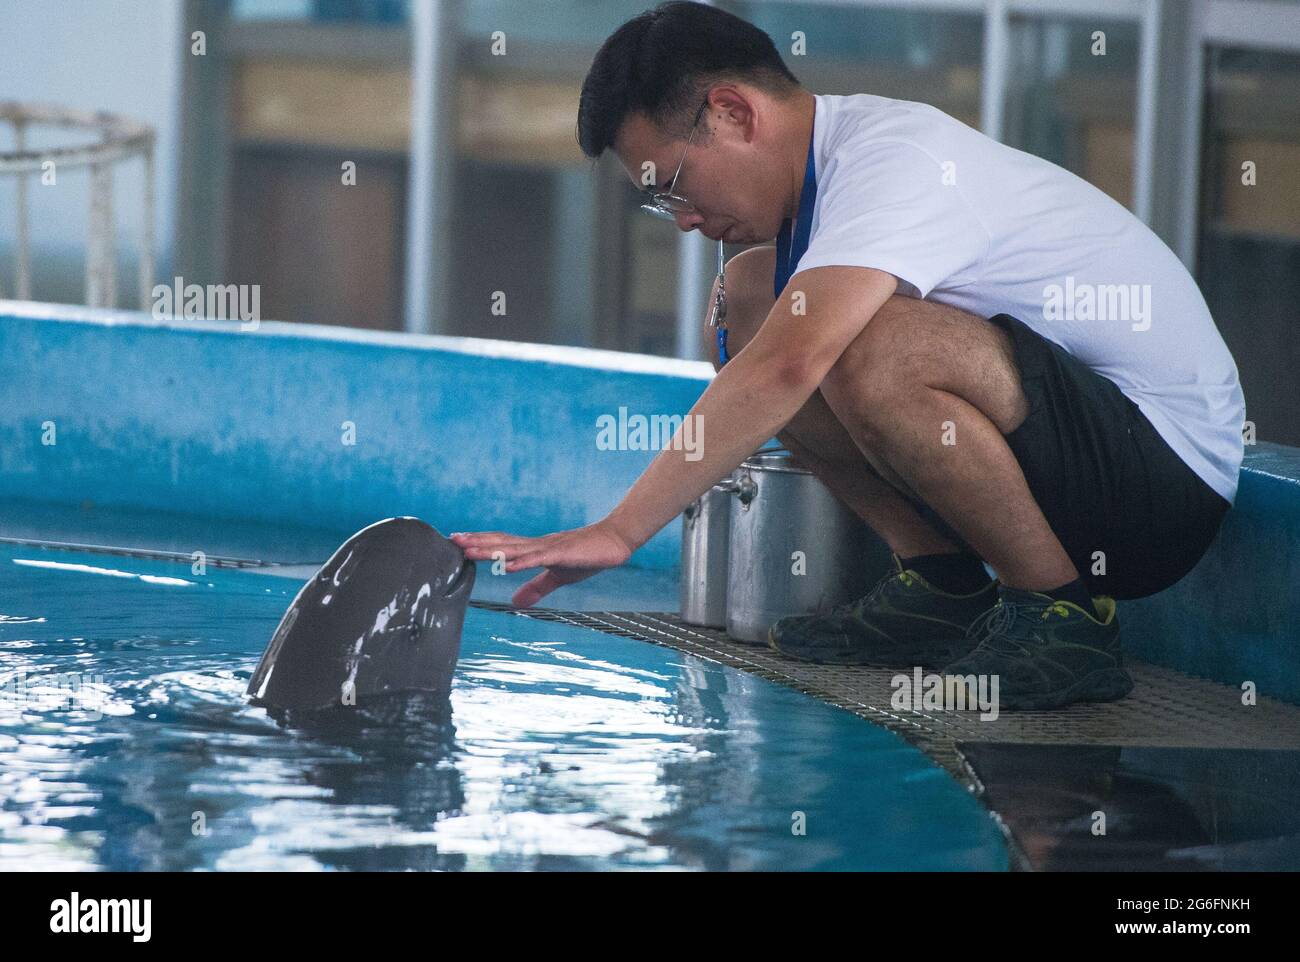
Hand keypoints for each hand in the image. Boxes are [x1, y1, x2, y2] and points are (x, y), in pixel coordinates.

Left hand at [449, 521, 632, 607]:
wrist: (614, 542)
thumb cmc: (587, 556)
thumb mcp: (558, 576)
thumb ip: (536, 588)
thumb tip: (515, 603)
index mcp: (535, 550)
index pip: (503, 545)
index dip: (480, 544)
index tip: (458, 543)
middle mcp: (537, 545)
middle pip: (502, 542)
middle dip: (477, 542)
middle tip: (453, 540)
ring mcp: (549, 547)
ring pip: (515, 548)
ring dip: (491, 549)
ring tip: (469, 550)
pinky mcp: (563, 553)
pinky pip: (539, 558)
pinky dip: (523, 561)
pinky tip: (507, 564)